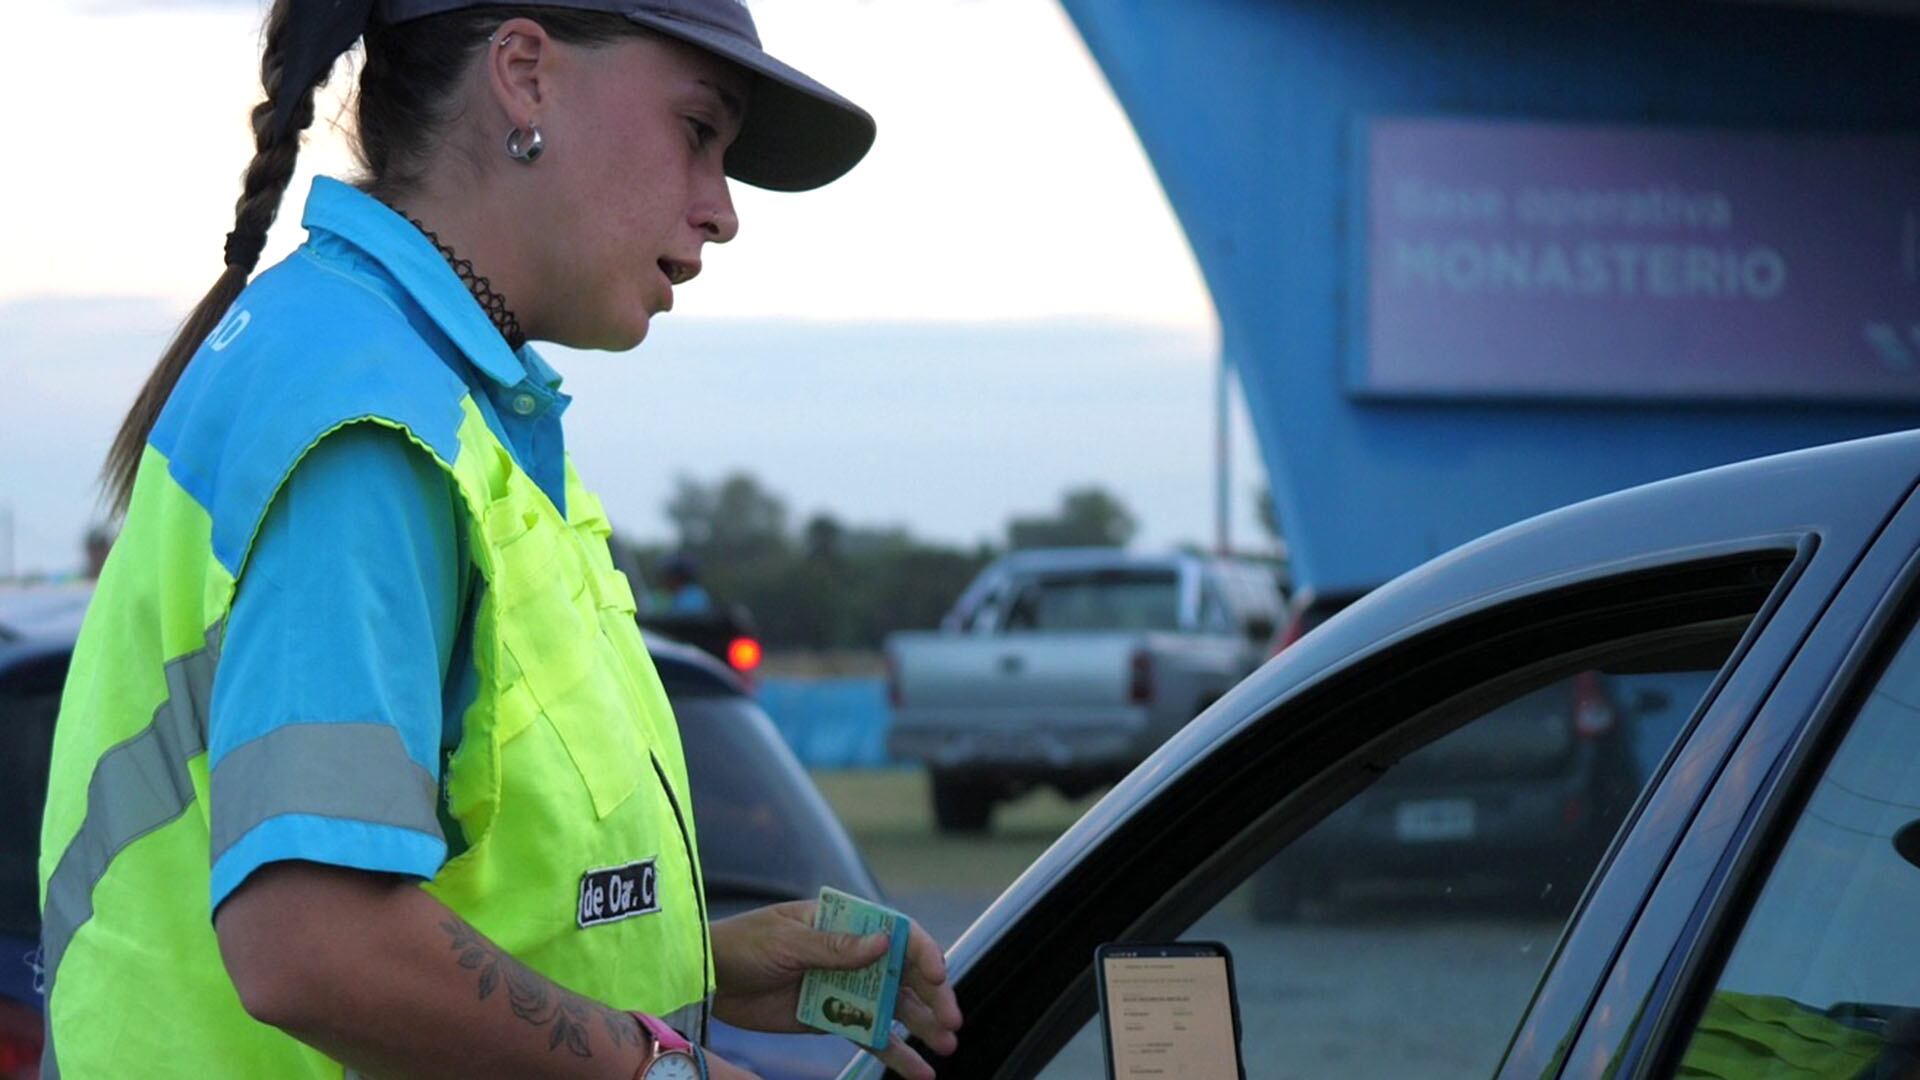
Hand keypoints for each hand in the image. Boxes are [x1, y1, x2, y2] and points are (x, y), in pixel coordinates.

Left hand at [708, 901, 962, 1079]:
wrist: (706, 979)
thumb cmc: (744, 945)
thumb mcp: (787, 940)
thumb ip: (835, 947)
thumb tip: (884, 942)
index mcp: (843, 922)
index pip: (895, 932)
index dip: (922, 953)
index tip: (937, 976)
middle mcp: (852, 954)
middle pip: (903, 974)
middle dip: (932, 997)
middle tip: (952, 1021)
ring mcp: (844, 988)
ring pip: (894, 1008)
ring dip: (922, 1026)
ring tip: (947, 1047)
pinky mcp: (831, 1018)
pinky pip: (869, 1036)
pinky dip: (894, 1052)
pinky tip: (918, 1070)